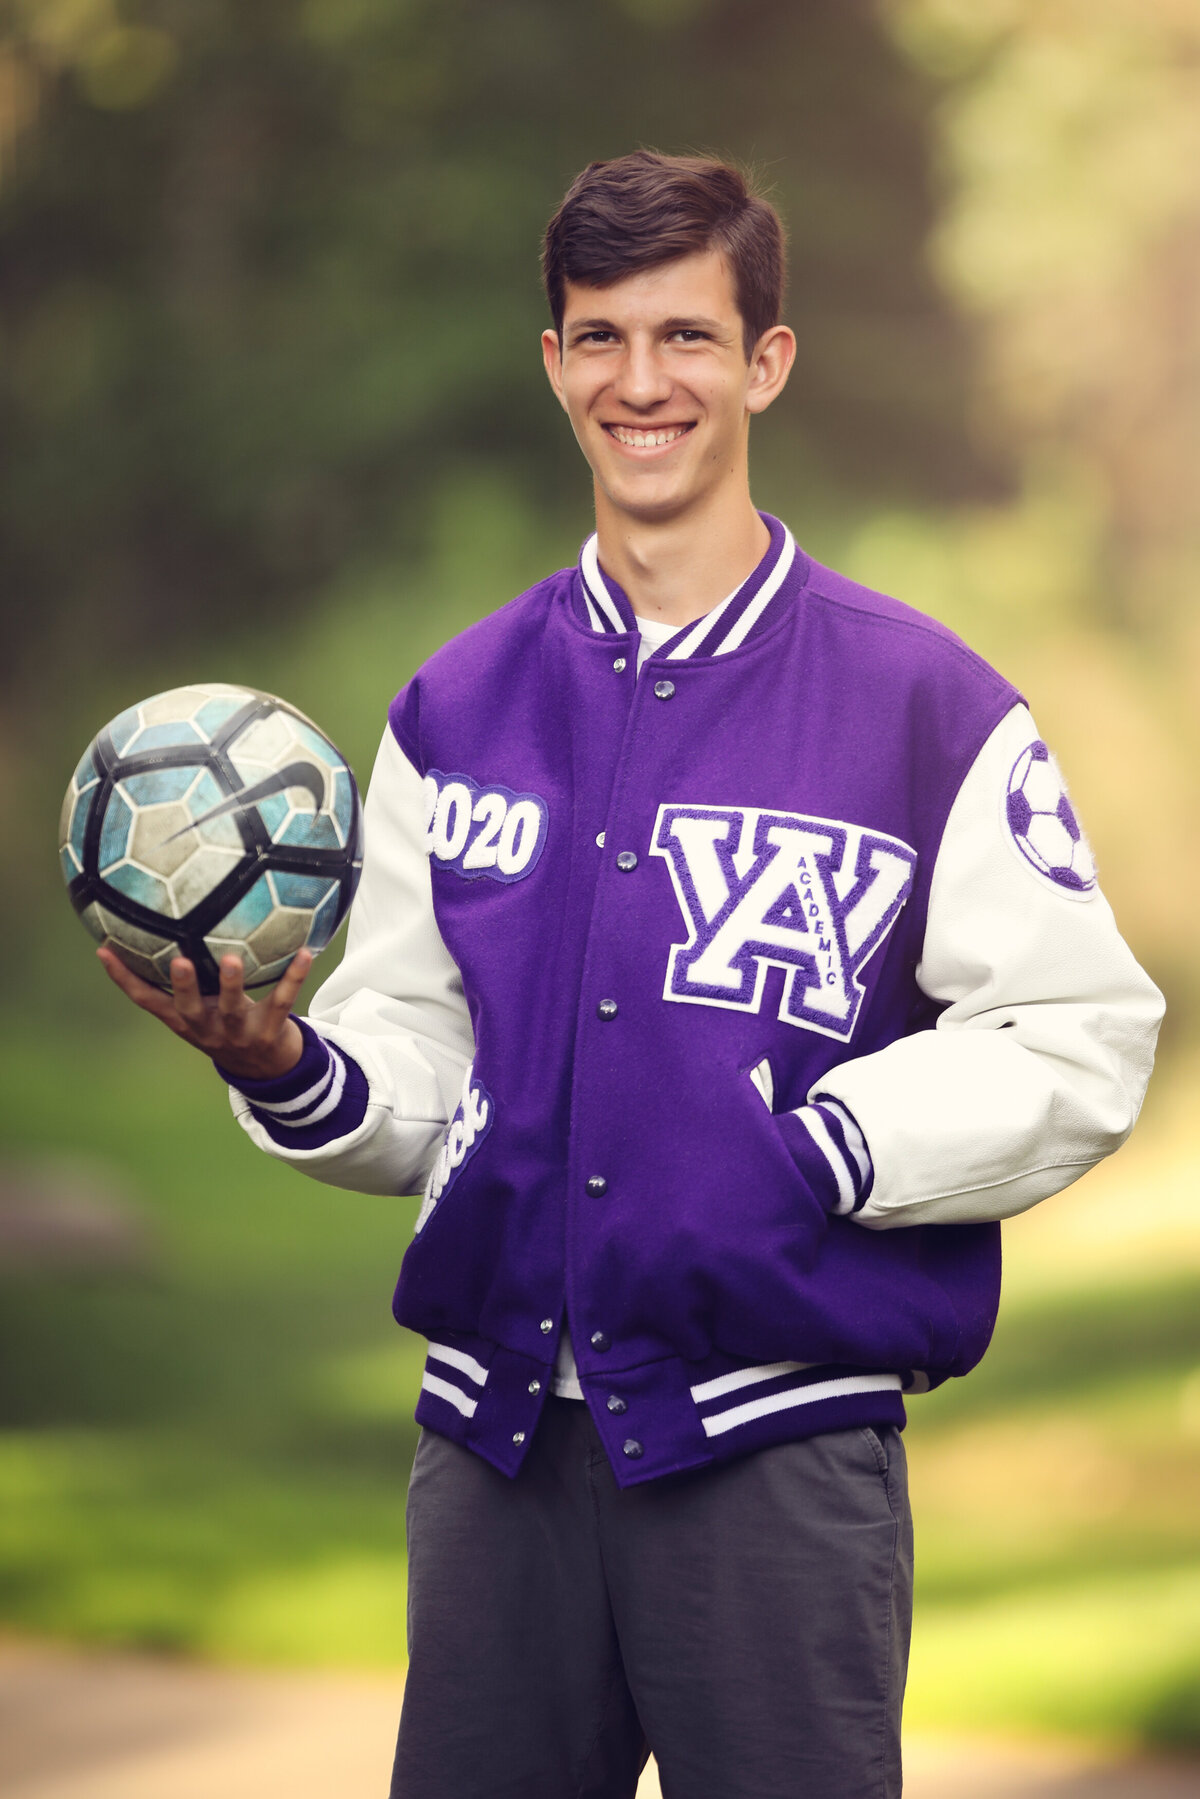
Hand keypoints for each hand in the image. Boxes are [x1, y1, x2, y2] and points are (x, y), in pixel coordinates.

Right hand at [97, 946, 310, 1082]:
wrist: (270, 1071)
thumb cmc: (229, 1025)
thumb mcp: (204, 1007)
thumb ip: (190, 977)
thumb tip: (171, 925)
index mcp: (185, 1021)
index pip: (146, 1000)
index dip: (123, 978)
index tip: (104, 949)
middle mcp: (207, 1029)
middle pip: (188, 1009)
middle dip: (182, 986)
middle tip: (178, 960)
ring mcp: (239, 1033)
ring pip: (233, 1008)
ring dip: (233, 984)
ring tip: (234, 958)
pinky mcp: (270, 1032)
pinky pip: (283, 1000)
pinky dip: (294, 976)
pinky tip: (305, 952)